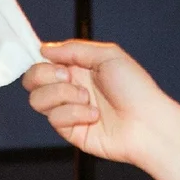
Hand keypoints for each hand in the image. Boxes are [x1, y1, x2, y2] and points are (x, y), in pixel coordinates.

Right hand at [23, 39, 179, 179]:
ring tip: (87, 98)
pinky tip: (94, 116)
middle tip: (69, 77)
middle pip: (31, 80)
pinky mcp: (71, 131)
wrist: (148, 123)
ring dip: (61, 95)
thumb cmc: (136, 89)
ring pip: (37, 100)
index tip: (53, 60)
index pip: (43, 62)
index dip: (41, 60)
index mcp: (79, 68)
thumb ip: (74, 49)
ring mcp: (69, 111)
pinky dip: (74, 113)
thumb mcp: (108, 55)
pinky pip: (55, 119)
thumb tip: (44, 48)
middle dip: (45, 75)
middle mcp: (71, 89)